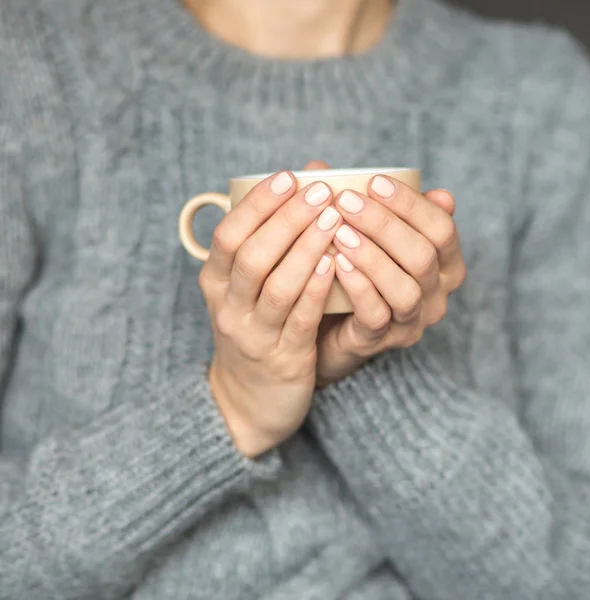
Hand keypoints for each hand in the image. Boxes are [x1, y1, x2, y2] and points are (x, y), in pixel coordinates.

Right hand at [200, 171, 340, 456]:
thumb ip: (264, 247)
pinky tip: (335, 264)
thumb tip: (295, 190)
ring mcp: (253, 334)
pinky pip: (299, 319)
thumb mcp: (243, 291)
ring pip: (277, 285)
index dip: (258, 204)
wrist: (247, 401)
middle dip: (287, 219)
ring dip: (306, 247)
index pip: (228, 235)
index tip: (288, 177)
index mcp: (215, 282)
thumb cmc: (253, 330)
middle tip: (320, 191)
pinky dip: (315, 290)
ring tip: (333, 218)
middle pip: (252, 255)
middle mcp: (228, 306)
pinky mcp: (283, 359)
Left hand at [316, 176, 465, 385]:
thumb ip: (356, 206)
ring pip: (405, 289)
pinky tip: (335, 263)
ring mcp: (410, 322)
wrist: (327, 326)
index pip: (442, 228)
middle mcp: (435, 294)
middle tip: (346, 202)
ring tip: (339, 232)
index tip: (373, 182)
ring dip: (372, 256)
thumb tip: (338, 170)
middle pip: (424, 256)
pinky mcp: (381, 341)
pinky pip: (376, 315)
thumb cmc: (351, 272)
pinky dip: (358, 286)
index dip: (410, 204)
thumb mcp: (359, 235)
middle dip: (385, 225)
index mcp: (443, 263)